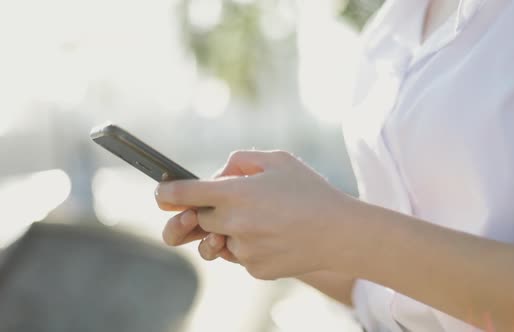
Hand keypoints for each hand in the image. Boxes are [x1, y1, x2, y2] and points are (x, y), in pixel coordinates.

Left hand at [155, 150, 355, 279]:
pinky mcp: (255, 269)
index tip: (160, 194)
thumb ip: (240, 160)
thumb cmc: (310, 191)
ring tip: (259, 221)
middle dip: (205, 212)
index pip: (185, 194)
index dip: (167, 193)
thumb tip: (217, 175)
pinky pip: (239, 257)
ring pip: (218, 241)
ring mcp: (244, 250)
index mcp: (236, 194)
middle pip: (198, 220)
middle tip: (226, 206)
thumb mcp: (278, 160)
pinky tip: (274, 236)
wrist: (340, 233)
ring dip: (227, 231)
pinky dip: (249, 246)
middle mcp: (234, 224)